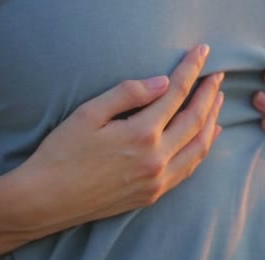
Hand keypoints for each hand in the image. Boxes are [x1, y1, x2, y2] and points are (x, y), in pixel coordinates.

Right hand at [15, 44, 224, 233]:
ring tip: (218, 103)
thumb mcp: (88, 114)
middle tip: (218, 77)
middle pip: (196, 120)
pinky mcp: (151, 195)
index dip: (191, 70)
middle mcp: (156, 159)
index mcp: (141, 134)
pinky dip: (201, 151)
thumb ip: (127, 94)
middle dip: (209, 95)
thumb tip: (162, 82)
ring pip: (199, 148)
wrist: (46, 201)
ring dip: (212, 122)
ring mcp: (156, 181)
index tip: (202, 52)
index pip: (176, 94)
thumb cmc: (61, 154)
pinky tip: (205, 140)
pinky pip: (188, 170)